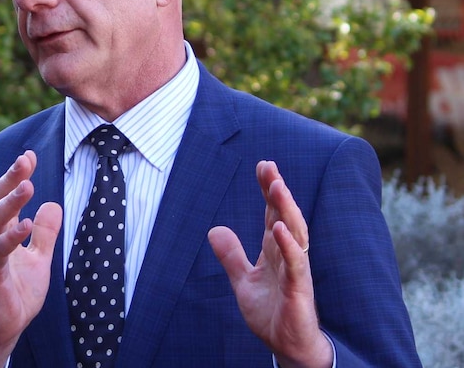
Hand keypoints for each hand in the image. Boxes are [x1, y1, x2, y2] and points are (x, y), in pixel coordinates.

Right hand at [0, 151, 62, 367]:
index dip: (15, 176)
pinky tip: (25, 223)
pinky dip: (10, 236)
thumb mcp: (39, 258)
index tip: (29, 155)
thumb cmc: (18, 292)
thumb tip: (53, 204)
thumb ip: (45, 233)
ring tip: (28, 185)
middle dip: (10, 179)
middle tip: (25, 160)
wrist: (5, 328)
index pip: (4, 197)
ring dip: (10, 202)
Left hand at [207, 160, 332, 367]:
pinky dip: (289, 245)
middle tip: (269, 166)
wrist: (288, 348)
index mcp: (276, 251)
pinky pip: (296, 264)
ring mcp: (295, 271)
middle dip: (277, 191)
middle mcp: (288, 256)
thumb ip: (232, 256)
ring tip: (277, 186)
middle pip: (285, 216)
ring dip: (286, 209)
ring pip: (294, 233)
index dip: (268, 190)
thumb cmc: (272, 314)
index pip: (273, 214)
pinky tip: (280, 228)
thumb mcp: (243, 282)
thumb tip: (214, 229)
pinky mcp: (299, 290)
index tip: (263, 166)